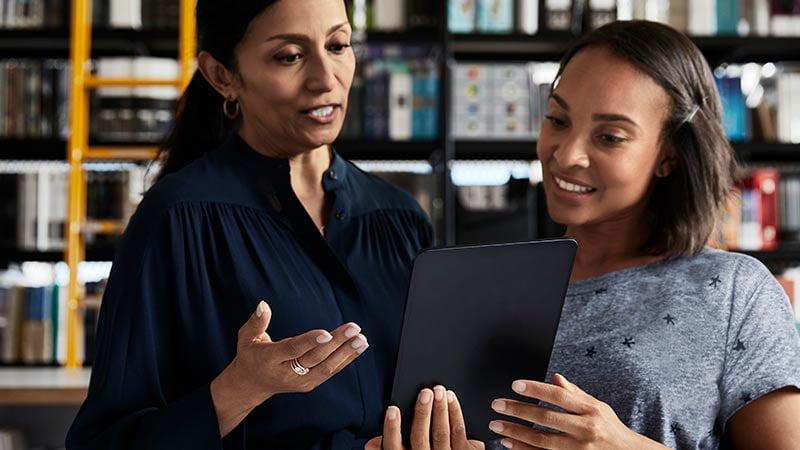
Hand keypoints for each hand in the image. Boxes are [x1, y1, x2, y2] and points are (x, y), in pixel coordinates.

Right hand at [211, 300, 368, 435]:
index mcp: (270, 359)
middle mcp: (287, 373)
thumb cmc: (250, 355)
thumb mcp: (246, 337)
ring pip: (327, 367)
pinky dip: (346, 359)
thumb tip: (263, 304)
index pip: (293, 350)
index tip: (327, 333)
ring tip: (361, 339)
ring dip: (346, 353)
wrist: (251, 384)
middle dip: (337, 343)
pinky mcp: (309, 384)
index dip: (310, 342)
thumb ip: (256, 321)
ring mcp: (300, 381)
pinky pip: (330, 371)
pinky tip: (359, 347)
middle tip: (354, 329)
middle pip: (315, 358)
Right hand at [365, 385, 484, 449]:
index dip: (392, 429)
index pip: (394, 447)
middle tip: (425, 393)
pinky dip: (455, 413)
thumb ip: (387, 448)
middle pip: (420, 437)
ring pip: (441, 433)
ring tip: (439, 391)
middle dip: (422, 413)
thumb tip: (370, 444)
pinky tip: (450, 399)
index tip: (392, 409)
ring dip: (440, 410)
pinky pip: (458, 432)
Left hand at [488, 374, 668, 449]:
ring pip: (542, 440)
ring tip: (497, 426)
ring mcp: (579, 449)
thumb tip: (554, 377)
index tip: (515, 385)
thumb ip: (574, 393)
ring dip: (516, 433)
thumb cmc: (610, 429)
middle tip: (497, 405)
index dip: (535, 389)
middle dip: (519, 411)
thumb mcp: (598, 407)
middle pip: (546, 417)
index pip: (558, 395)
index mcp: (590, 410)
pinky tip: (509, 444)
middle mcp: (585, 429)